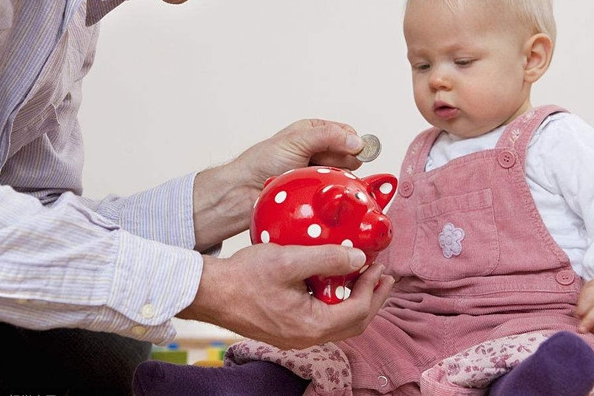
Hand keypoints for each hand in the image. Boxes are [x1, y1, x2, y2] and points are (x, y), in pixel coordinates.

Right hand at [179, 243, 393, 349]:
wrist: (210, 291)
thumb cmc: (245, 276)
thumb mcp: (290, 259)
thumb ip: (328, 258)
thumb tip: (359, 257)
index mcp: (312, 326)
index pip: (357, 311)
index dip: (373, 287)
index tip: (379, 265)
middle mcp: (306, 337)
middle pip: (353, 323)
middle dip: (372, 298)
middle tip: (383, 276)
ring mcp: (295, 335)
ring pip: (338, 323)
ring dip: (355, 299)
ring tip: (363, 276)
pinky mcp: (286, 328)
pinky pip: (321, 319)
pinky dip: (335, 301)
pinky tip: (333, 281)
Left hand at [233, 119, 364, 187]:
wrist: (245, 191)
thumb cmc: (262, 163)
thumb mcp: (296, 141)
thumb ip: (328, 136)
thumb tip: (356, 141)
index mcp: (314, 131)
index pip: (347, 132)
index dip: (352, 141)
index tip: (349, 150)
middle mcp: (319, 150)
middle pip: (350, 154)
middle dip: (340, 160)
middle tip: (321, 163)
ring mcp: (320, 171)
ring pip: (345, 173)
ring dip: (334, 176)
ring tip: (313, 178)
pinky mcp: (319, 191)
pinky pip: (336, 191)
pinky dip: (331, 191)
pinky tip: (317, 191)